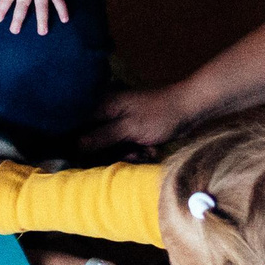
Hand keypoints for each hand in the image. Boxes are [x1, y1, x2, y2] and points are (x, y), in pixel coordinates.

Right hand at [84, 81, 202, 150]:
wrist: (189, 110)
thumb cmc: (159, 114)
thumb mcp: (128, 128)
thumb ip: (101, 137)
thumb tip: (75, 147)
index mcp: (101, 105)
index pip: (76, 125)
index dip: (76, 143)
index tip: (80, 158)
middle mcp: (106, 113)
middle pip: (92, 141)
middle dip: (111, 153)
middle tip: (131, 153)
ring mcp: (119, 123)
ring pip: (109, 148)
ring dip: (127, 154)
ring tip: (145, 151)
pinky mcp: (130, 131)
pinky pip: (123, 148)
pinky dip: (136, 152)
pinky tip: (150, 150)